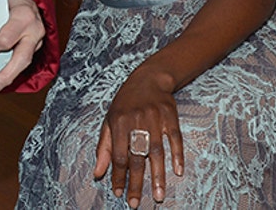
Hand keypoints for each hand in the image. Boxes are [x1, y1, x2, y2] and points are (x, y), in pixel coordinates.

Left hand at [0, 0, 43, 92]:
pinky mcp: (32, 49)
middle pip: (22, 58)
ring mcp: (35, 42)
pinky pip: (18, 63)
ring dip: (3, 77)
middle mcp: (34, 30)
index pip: (8, 37)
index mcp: (24, 15)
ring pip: (22, 65)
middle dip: (6, 74)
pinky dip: (4, 73)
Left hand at [92, 65, 183, 207]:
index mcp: (118, 123)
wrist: (148, 78)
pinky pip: (175, 139)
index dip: (118, 176)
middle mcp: (136, 121)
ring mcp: (155, 119)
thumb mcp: (109, 121)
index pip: (118, 156)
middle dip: (135, 182)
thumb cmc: (125, 103)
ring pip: (156, 151)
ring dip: (157, 175)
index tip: (119, 193)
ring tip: (158, 195)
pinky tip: (178, 171)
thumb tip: (98, 173)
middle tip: (135, 202)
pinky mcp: (171, 116)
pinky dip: (177, 155)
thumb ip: (104, 148)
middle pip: (136, 157)